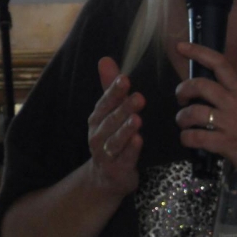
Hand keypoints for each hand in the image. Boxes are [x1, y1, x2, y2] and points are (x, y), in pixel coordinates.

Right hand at [86, 57, 144, 197]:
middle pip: (111, 120)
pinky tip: (139, 141)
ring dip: (126, 129)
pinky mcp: (116, 170)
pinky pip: (124, 159)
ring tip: (137, 119)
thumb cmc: (112, 137)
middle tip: (139, 97)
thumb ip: (109, 87)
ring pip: (115, 140)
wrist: (107, 177)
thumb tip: (105, 59)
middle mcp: (98, 135)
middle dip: (124, 108)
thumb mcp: (110, 112)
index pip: (104, 103)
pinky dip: (131, 151)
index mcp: (96, 119)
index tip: (125, 79)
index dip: (114, 91)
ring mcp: (105, 154)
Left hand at [174, 42, 236, 180]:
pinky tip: (189, 140)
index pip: (219, 63)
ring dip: (182, 118)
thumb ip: (231, 100)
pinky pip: (195, 137)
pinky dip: (186, 138)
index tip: (181, 46)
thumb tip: (207, 98)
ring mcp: (230, 123)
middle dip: (183, 90)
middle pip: (201, 85)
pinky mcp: (226, 143)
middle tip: (181, 99)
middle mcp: (234, 103)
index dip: (198, 52)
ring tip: (183, 124)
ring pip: (194, 112)